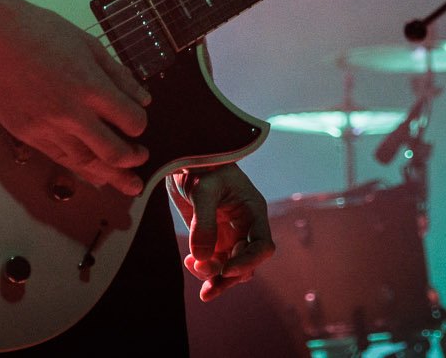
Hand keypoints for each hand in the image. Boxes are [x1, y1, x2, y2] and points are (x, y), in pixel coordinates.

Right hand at [0, 1, 151, 195]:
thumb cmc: (41, 32)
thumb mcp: (87, 44)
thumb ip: (117, 74)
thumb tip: (142, 98)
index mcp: (90, 86)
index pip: (130, 119)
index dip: (140, 123)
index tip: (139, 122)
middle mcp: (72, 113)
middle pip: (113, 151)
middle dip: (133, 159)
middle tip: (141, 158)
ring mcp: (47, 127)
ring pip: (85, 162)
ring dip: (111, 175)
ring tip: (126, 183)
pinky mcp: (27, 134)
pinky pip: (59, 158)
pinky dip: (79, 168)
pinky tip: (92, 173)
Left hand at [169, 163, 273, 299]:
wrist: (183, 154)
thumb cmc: (200, 164)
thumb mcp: (202, 188)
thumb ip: (203, 222)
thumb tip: (203, 258)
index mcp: (252, 211)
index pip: (262, 245)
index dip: (248, 262)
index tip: (226, 269)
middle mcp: (245, 226)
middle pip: (246, 264)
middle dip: (228, 277)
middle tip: (207, 290)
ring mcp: (229, 233)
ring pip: (229, 267)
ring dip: (214, 276)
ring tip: (193, 268)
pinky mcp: (212, 237)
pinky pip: (213, 261)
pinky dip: (203, 268)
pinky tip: (190, 263)